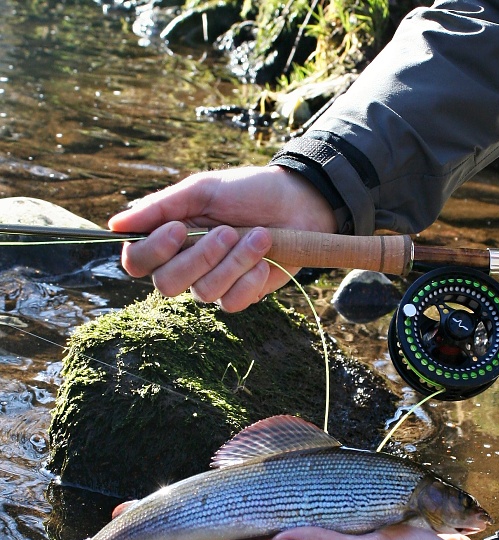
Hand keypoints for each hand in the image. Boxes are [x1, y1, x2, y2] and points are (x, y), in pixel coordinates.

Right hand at [109, 165, 337, 311]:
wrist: (298, 203)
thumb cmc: (248, 191)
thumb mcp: (202, 190)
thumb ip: (160, 208)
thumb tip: (114, 224)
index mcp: (170, 237)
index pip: (138, 261)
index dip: (152, 252)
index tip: (178, 229)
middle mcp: (186, 264)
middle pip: (166, 284)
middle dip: (200, 257)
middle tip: (228, 231)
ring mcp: (213, 283)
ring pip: (203, 292)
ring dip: (235, 261)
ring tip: (260, 235)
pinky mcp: (240, 295)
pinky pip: (231, 303)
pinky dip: (250, 279)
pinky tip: (265, 260)